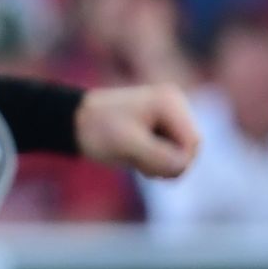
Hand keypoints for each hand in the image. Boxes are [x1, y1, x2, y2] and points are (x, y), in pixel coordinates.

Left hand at [75, 84, 197, 178]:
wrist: (75, 121)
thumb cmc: (97, 129)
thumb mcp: (127, 145)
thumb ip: (158, 156)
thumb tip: (182, 166)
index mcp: (170, 102)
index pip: (192, 143)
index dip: (175, 162)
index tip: (145, 165)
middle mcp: (175, 105)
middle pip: (189, 150)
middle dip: (164, 163)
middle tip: (136, 160)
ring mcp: (169, 116)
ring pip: (180, 155)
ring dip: (158, 164)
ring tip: (133, 157)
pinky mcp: (162, 128)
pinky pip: (170, 155)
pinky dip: (154, 161)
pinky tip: (135, 156)